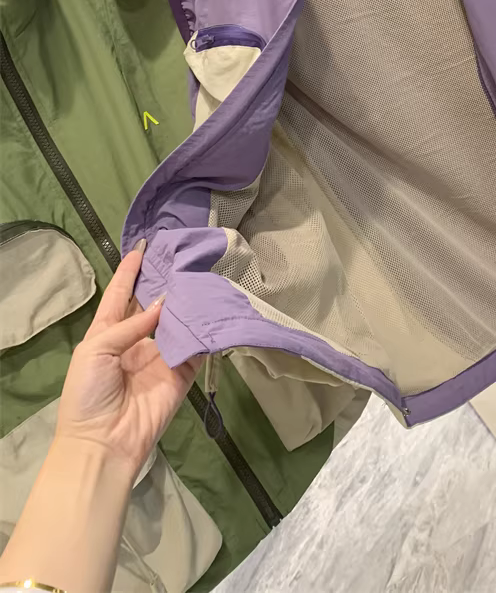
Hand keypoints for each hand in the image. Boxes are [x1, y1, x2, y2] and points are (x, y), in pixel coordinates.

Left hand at [56, 240, 197, 478]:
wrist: (104, 442)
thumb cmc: (89, 392)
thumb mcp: (96, 350)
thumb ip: (130, 324)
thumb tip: (163, 303)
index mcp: (108, 333)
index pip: (120, 295)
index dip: (130, 272)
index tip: (143, 247)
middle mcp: (136, 339)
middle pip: (152, 304)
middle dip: (164, 281)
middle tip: (181, 256)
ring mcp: (160, 355)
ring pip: (177, 320)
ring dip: (186, 301)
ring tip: (200, 274)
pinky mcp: (182, 372)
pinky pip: (195, 346)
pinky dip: (204, 329)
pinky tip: (212, 308)